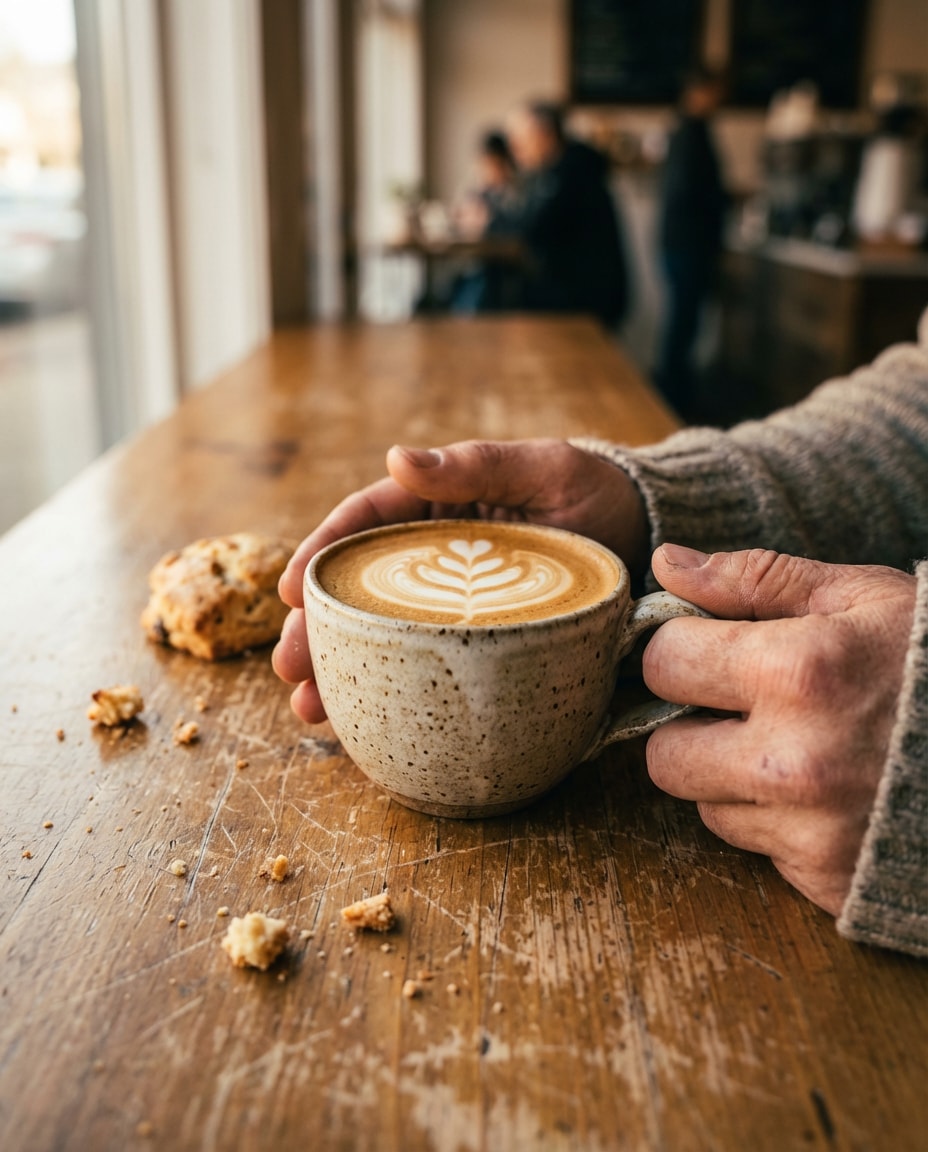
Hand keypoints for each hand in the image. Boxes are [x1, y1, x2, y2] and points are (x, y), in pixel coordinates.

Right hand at [273, 439, 647, 722]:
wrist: (653, 537)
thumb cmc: (598, 491)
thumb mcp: (543, 468)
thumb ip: (477, 465)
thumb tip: (397, 458)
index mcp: (439, 504)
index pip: (364, 526)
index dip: (320, 556)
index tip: (285, 593)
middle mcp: (438, 556)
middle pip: (361, 591)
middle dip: (316, 628)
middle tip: (287, 669)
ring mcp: (458, 602)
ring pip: (385, 634)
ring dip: (342, 670)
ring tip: (309, 710)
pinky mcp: (485, 640)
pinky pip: (431, 664)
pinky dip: (396, 690)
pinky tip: (367, 722)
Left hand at [642, 544, 915, 915]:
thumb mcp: (860, 596)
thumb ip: (755, 579)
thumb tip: (666, 564)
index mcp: (797, 672)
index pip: (664, 662)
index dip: (680, 649)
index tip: (706, 648)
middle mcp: (793, 760)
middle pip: (662, 752)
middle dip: (690, 723)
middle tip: (742, 704)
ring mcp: (810, 829)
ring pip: (703, 803)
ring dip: (729, 774)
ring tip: (796, 744)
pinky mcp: (825, 877)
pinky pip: (752, 846)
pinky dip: (771, 818)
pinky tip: (823, 789)